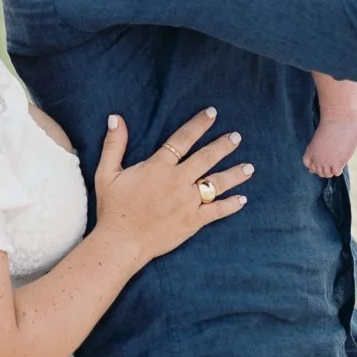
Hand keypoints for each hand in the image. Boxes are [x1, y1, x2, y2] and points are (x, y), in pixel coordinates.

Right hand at [93, 109, 249, 264]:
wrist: (122, 242)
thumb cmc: (112, 208)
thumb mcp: (106, 173)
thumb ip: (114, 145)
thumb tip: (115, 118)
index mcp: (159, 167)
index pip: (183, 139)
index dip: (199, 124)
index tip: (212, 114)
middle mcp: (178, 181)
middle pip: (206, 157)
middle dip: (223, 145)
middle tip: (236, 137)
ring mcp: (188, 202)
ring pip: (217, 183)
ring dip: (234, 174)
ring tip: (249, 167)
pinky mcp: (193, 221)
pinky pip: (217, 211)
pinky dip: (231, 205)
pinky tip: (242, 199)